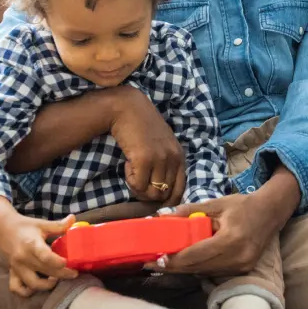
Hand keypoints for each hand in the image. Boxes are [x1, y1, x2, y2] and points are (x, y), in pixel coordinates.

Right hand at [0, 200, 77, 297]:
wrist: (2, 228)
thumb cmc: (24, 226)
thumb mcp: (42, 224)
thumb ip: (58, 225)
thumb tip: (73, 218)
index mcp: (31, 244)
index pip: (45, 256)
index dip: (58, 262)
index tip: (68, 262)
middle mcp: (23, 258)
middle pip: (44, 271)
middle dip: (62, 274)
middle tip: (74, 273)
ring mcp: (16, 268)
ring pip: (32, 284)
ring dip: (47, 285)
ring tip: (57, 279)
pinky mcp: (12, 273)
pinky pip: (17, 288)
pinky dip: (27, 292)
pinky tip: (39, 286)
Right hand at [109, 88, 185, 204]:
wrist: (128, 109)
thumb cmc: (142, 126)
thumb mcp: (162, 145)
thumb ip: (166, 163)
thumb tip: (161, 191)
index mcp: (180, 156)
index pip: (180, 190)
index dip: (166, 200)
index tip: (151, 195)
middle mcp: (174, 159)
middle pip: (164, 195)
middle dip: (148, 194)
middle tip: (137, 180)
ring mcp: (160, 159)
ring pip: (151, 193)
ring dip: (138, 187)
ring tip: (133, 171)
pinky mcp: (145, 159)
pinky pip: (137, 185)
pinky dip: (130, 180)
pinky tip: (127, 164)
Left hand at [148, 169, 299, 277]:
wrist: (271, 212)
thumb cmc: (243, 206)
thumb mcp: (216, 204)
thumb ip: (189, 210)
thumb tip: (161, 216)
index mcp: (232, 239)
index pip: (197, 254)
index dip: (174, 259)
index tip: (155, 258)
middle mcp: (238, 257)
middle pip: (198, 268)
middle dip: (174, 267)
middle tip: (152, 263)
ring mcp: (241, 267)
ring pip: (204, 272)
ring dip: (184, 269)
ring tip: (164, 262)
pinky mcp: (242, 271)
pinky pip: (213, 272)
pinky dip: (198, 268)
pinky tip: (185, 262)